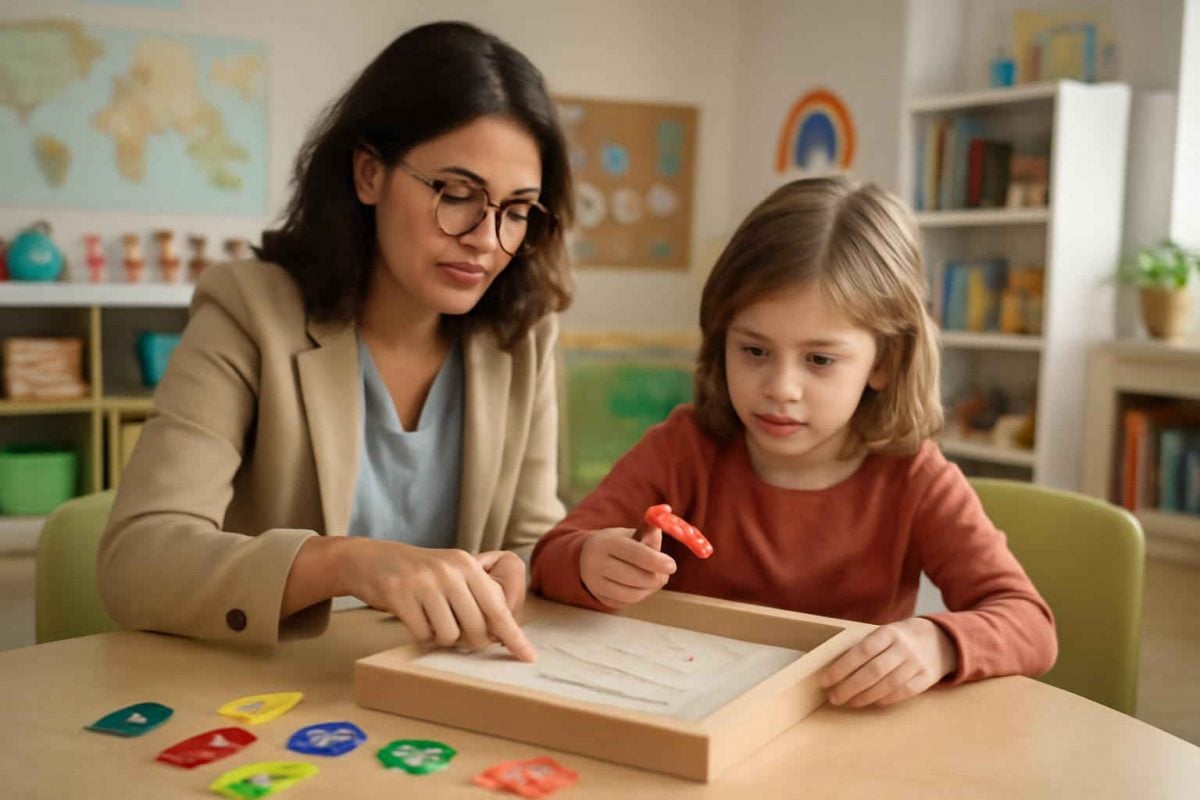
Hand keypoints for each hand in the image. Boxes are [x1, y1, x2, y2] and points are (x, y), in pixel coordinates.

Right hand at [344, 539, 535, 661]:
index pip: (497, 608)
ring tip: (431, 617)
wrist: (373, 561)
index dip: (513, 636)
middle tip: (456, 627)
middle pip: (476, 629)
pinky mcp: (400, 596)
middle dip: (471, 640)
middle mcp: (448, 571)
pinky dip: (422, 635)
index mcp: (467, 565)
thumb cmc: (422, 574)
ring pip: (449, 636)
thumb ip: (479, 598)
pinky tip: (415, 617)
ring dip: (442, 637)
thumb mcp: (454, 574)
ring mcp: (423, 583)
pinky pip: (423, 635)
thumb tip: (503, 635)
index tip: (528, 656)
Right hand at [579, 519, 676, 609]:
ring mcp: (596, 584)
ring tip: (654, 577)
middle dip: (657, 576)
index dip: (656, 560)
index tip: (672, 565)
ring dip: (650, 588)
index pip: (634, 553)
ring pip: (634, 594)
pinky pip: (628, 603)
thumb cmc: (616, 544)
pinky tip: (640, 585)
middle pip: (636, 577)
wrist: (587, 557)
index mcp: (606, 543)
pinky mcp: (600, 598)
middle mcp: (597, 564)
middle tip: (665, 572)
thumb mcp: (630, 533)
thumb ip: (649, 527)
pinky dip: (640, 595)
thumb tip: (667, 511)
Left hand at [819, 617, 957, 707]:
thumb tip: (835, 669)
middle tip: (834, 697)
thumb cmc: (901, 638)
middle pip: (873, 671)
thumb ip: (866, 647)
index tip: (825, 680)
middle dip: (849, 687)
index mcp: (888, 632)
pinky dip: (884, 699)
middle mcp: (903, 647)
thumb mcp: (885, 633)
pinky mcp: (927, 678)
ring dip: (864, 697)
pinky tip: (871, 702)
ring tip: (848, 701)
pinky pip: (903, 693)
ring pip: (887, 685)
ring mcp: (917, 663)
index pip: (861, 651)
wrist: (941, 640)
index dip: (841, 667)